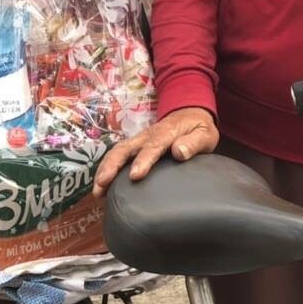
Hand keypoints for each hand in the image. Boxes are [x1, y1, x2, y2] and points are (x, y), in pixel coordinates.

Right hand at [92, 107, 218, 196]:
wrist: (190, 112)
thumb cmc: (198, 127)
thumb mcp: (205, 133)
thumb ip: (194, 142)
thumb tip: (179, 152)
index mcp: (167, 132)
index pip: (153, 146)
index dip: (143, 160)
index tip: (135, 176)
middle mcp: (148, 135)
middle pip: (126, 147)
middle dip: (113, 165)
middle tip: (102, 184)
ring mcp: (139, 140)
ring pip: (118, 151)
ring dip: (106, 168)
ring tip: (97, 191)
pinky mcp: (135, 146)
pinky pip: (118, 155)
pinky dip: (107, 169)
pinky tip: (101, 188)